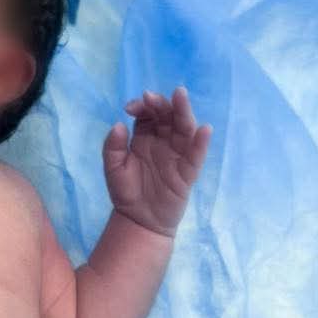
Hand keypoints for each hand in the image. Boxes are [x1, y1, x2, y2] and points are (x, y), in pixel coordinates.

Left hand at [103, 87, 210, 236]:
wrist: (138, 221)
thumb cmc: (126, 192)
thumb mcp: (113, 168)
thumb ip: (112, 147)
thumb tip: (118, 124)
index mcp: (145, 137)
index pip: (148, 114)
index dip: (142, 106)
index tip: (131, 107)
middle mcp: (163, 142)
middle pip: (168, 117)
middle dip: (162, 104)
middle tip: (152, 97)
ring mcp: (177, 155)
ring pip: (184, 130)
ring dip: (183, 112)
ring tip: (180, 97)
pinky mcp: (187, 172)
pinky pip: (196, 156)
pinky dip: (201, 143)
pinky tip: (204, 130)